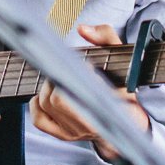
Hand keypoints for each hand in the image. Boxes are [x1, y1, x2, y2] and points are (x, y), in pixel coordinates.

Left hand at [32, 24, 150, 161]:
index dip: (76, 72)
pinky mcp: (64, 135)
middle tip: (66, 69)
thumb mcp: (121, 57)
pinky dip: (36, 104)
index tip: (83, 64)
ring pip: (46, 105)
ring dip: (46, 88)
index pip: (82, 87)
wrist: (129, 121)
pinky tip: (45, 95)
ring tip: (58, 80)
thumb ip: (106, 37)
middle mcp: (90, 120)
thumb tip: (83, 29)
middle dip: (57, 78)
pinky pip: (39, 120)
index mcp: (107, 102)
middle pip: (57, 98)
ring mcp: (76, 131)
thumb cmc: (122, 86)